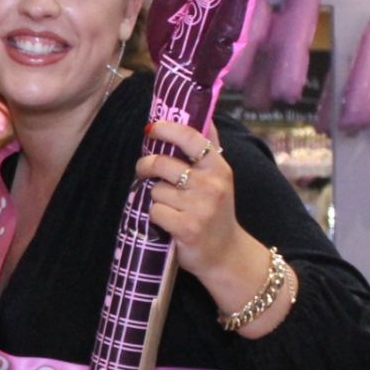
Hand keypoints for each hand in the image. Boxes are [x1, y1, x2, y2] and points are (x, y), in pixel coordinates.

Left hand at [136, 121, 253, 281]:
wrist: (226, 254)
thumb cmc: (216, 212)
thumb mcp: (220, 178)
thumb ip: (209, 148)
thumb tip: (204, 115)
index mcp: (219, 168)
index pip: (192, 138)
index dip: (168, 129)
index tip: (151, 128)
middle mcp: (211, 185)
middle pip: (162, 164)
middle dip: (146, 166)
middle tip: (144, 171)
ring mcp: (199, 207)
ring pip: (156, 190)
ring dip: (155, 197)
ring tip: (169, 206)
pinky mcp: (186, 228)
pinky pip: (154, 211)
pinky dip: (155, 217)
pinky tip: (168, 222)